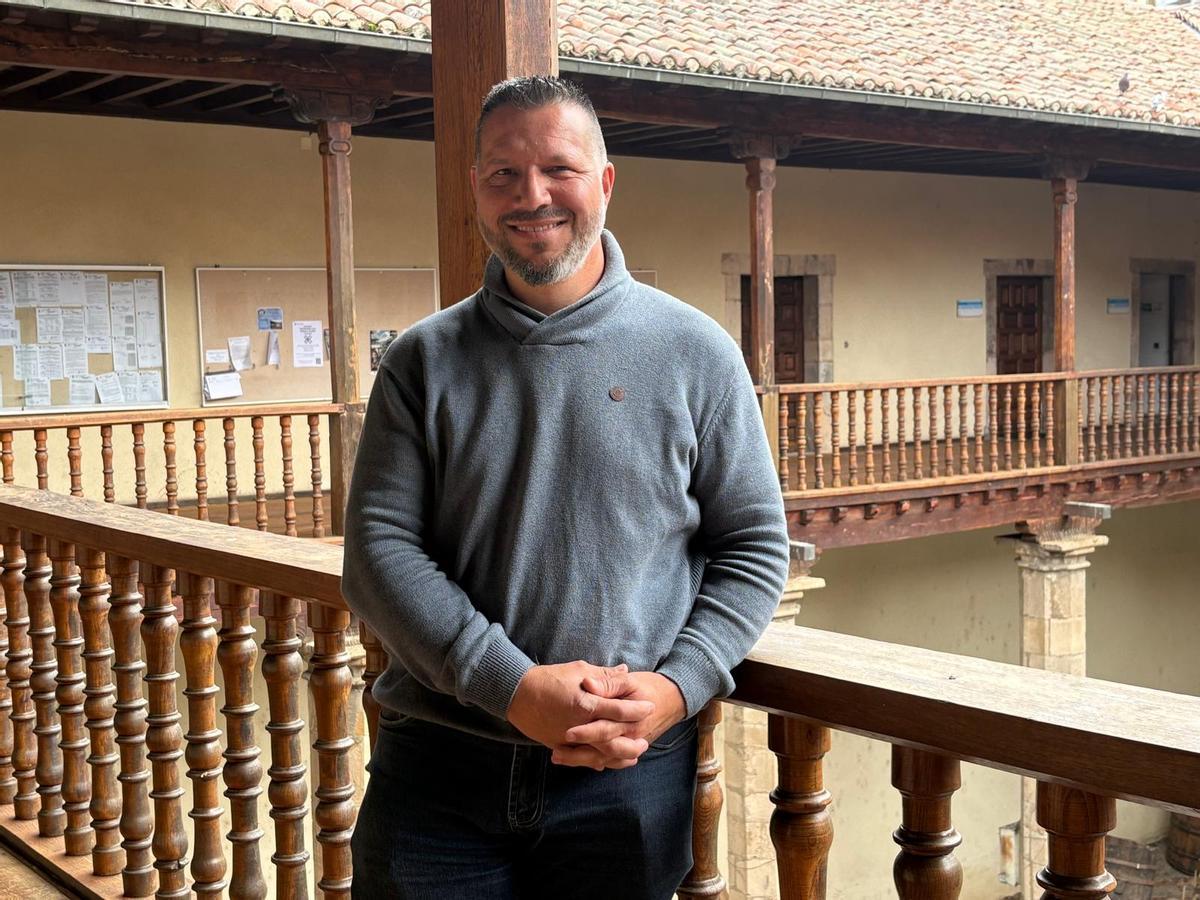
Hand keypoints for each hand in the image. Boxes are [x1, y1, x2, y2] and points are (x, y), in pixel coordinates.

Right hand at [507, 662, 655, 768]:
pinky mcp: (559, 745)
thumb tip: (626, 671)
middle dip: (632, 741)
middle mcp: (579, 724)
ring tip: (633, 756)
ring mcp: (568, 738)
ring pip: (599, 754)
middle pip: (613, 739)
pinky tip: (607, 763)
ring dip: (619, 757)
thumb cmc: (549, 678)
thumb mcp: (579, 670)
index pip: (619, 710)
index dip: (637, 709)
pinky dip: (597, 762)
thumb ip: (604, 675)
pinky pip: (581, 758)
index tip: (650, 707)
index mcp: (586, 702)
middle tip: (645, 741)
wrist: (517, 693)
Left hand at [551, 671, 686, 769]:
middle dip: (578, 754)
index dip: (586, 732)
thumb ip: (608, 683)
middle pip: (602, 750)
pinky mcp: (628, 749)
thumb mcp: (630, 680)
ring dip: (580, 760)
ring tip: (557, 756)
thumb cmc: (648, 687)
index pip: (605, 728)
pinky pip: (609, 761)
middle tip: (555, 752)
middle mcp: (630, 736)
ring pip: (604, 760)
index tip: (566, 732)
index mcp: (630, 719)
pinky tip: (574, 760)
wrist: (672, 700)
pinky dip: (592, 763)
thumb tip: (587, 683)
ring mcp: (630, 745)